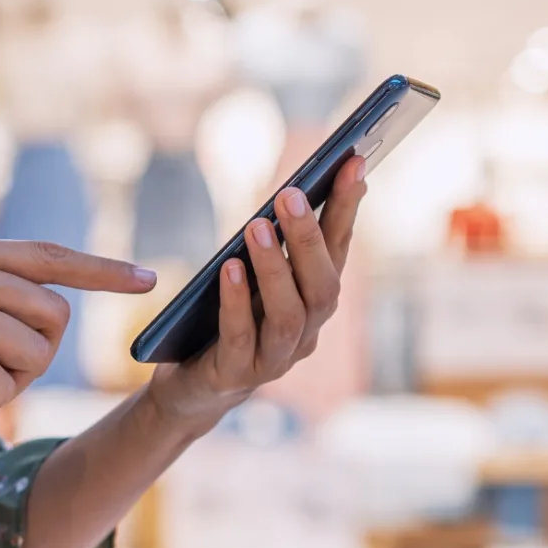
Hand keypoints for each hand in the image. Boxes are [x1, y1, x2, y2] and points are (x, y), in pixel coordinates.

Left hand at [148, 157, 369, 424]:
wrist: (195, 384)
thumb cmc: (228, 317)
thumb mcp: (255, 273)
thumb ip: (278, 240)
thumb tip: (299, 186)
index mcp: (315, 299)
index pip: (338, 249)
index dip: (347, 207)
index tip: (352, 162)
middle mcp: (307, 331)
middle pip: (323, 286)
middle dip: (308, 238)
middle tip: (290, 194)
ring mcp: (276, 358)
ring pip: (289, 315)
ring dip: (275, 269)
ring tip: (256, 228)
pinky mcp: (237, 374)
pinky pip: (242, 339)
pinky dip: (237, 303)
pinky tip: (228, 270)